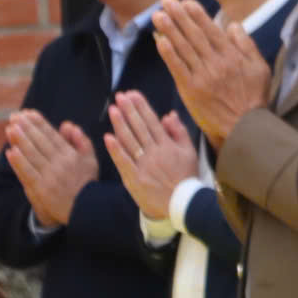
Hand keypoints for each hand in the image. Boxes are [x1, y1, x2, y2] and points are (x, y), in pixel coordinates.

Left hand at [3, 111, 94, 225]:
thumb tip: (67, 125)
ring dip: (20, 140)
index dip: (39, 123)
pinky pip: (28, 173)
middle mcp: (60, 164)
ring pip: (32, 155)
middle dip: (27, 128)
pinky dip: (19, 162)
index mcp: (71, 155)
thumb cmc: (85, 181)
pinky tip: (11, 152)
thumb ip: (81, 140)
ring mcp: (50, 176)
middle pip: (40, 142)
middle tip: (14, 116)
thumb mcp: (90, 159)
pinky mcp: (40, 189)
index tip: (28, 112)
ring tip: (10, 128)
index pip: (52, 135)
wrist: (84, 209)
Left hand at [105, 92, 200, 219]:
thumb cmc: (186, 177)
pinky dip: (115, 149)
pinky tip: (108, 137)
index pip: (152, 121)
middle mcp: (155, 152)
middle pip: (139, 128)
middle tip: (119, 96)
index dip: (141, 106)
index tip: (133, 94)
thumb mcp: (190, 152)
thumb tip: (169, 115)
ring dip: (120, 124)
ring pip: (130, 141)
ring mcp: (144, 165)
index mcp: (168, 145)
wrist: (182, 204)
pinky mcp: (134, 178)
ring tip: (113, 110)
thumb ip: (179, 132)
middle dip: (129, 110)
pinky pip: (123, 161)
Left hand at [153, 0, 270, 145]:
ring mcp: (202, 76)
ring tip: (158, 15)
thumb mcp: (260, 68)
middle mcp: (216, 63)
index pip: (211, 30)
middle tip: (166, 1)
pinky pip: (177, 68)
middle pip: (194, 35)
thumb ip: (246, 45)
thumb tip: (232, 25)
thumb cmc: (253, 97)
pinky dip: (168, 54)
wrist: (244, 126)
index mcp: (232, 56)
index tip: (186, 2)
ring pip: (183, 49)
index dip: (197, 15)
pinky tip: (160, 41)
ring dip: (170, 30)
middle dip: (179, 17)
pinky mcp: (191, 90)